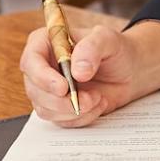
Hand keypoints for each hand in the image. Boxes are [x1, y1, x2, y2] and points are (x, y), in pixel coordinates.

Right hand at [19, 20, 159, 126]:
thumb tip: (77, 71)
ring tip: (97, 98)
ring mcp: (48, 90)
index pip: (31, 60)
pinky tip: (97, 104)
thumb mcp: (108, 39)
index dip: (42, 77)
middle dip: (61, 100)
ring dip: (73, 110)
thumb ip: (92, 48)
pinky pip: (61, 121)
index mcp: (47, 43)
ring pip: (45, 109)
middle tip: (87, 98)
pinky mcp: (58, 107)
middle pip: (34, 90)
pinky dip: (81, 117)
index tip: (62, 87)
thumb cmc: (115, 49)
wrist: (128, 70)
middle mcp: (43, 67)